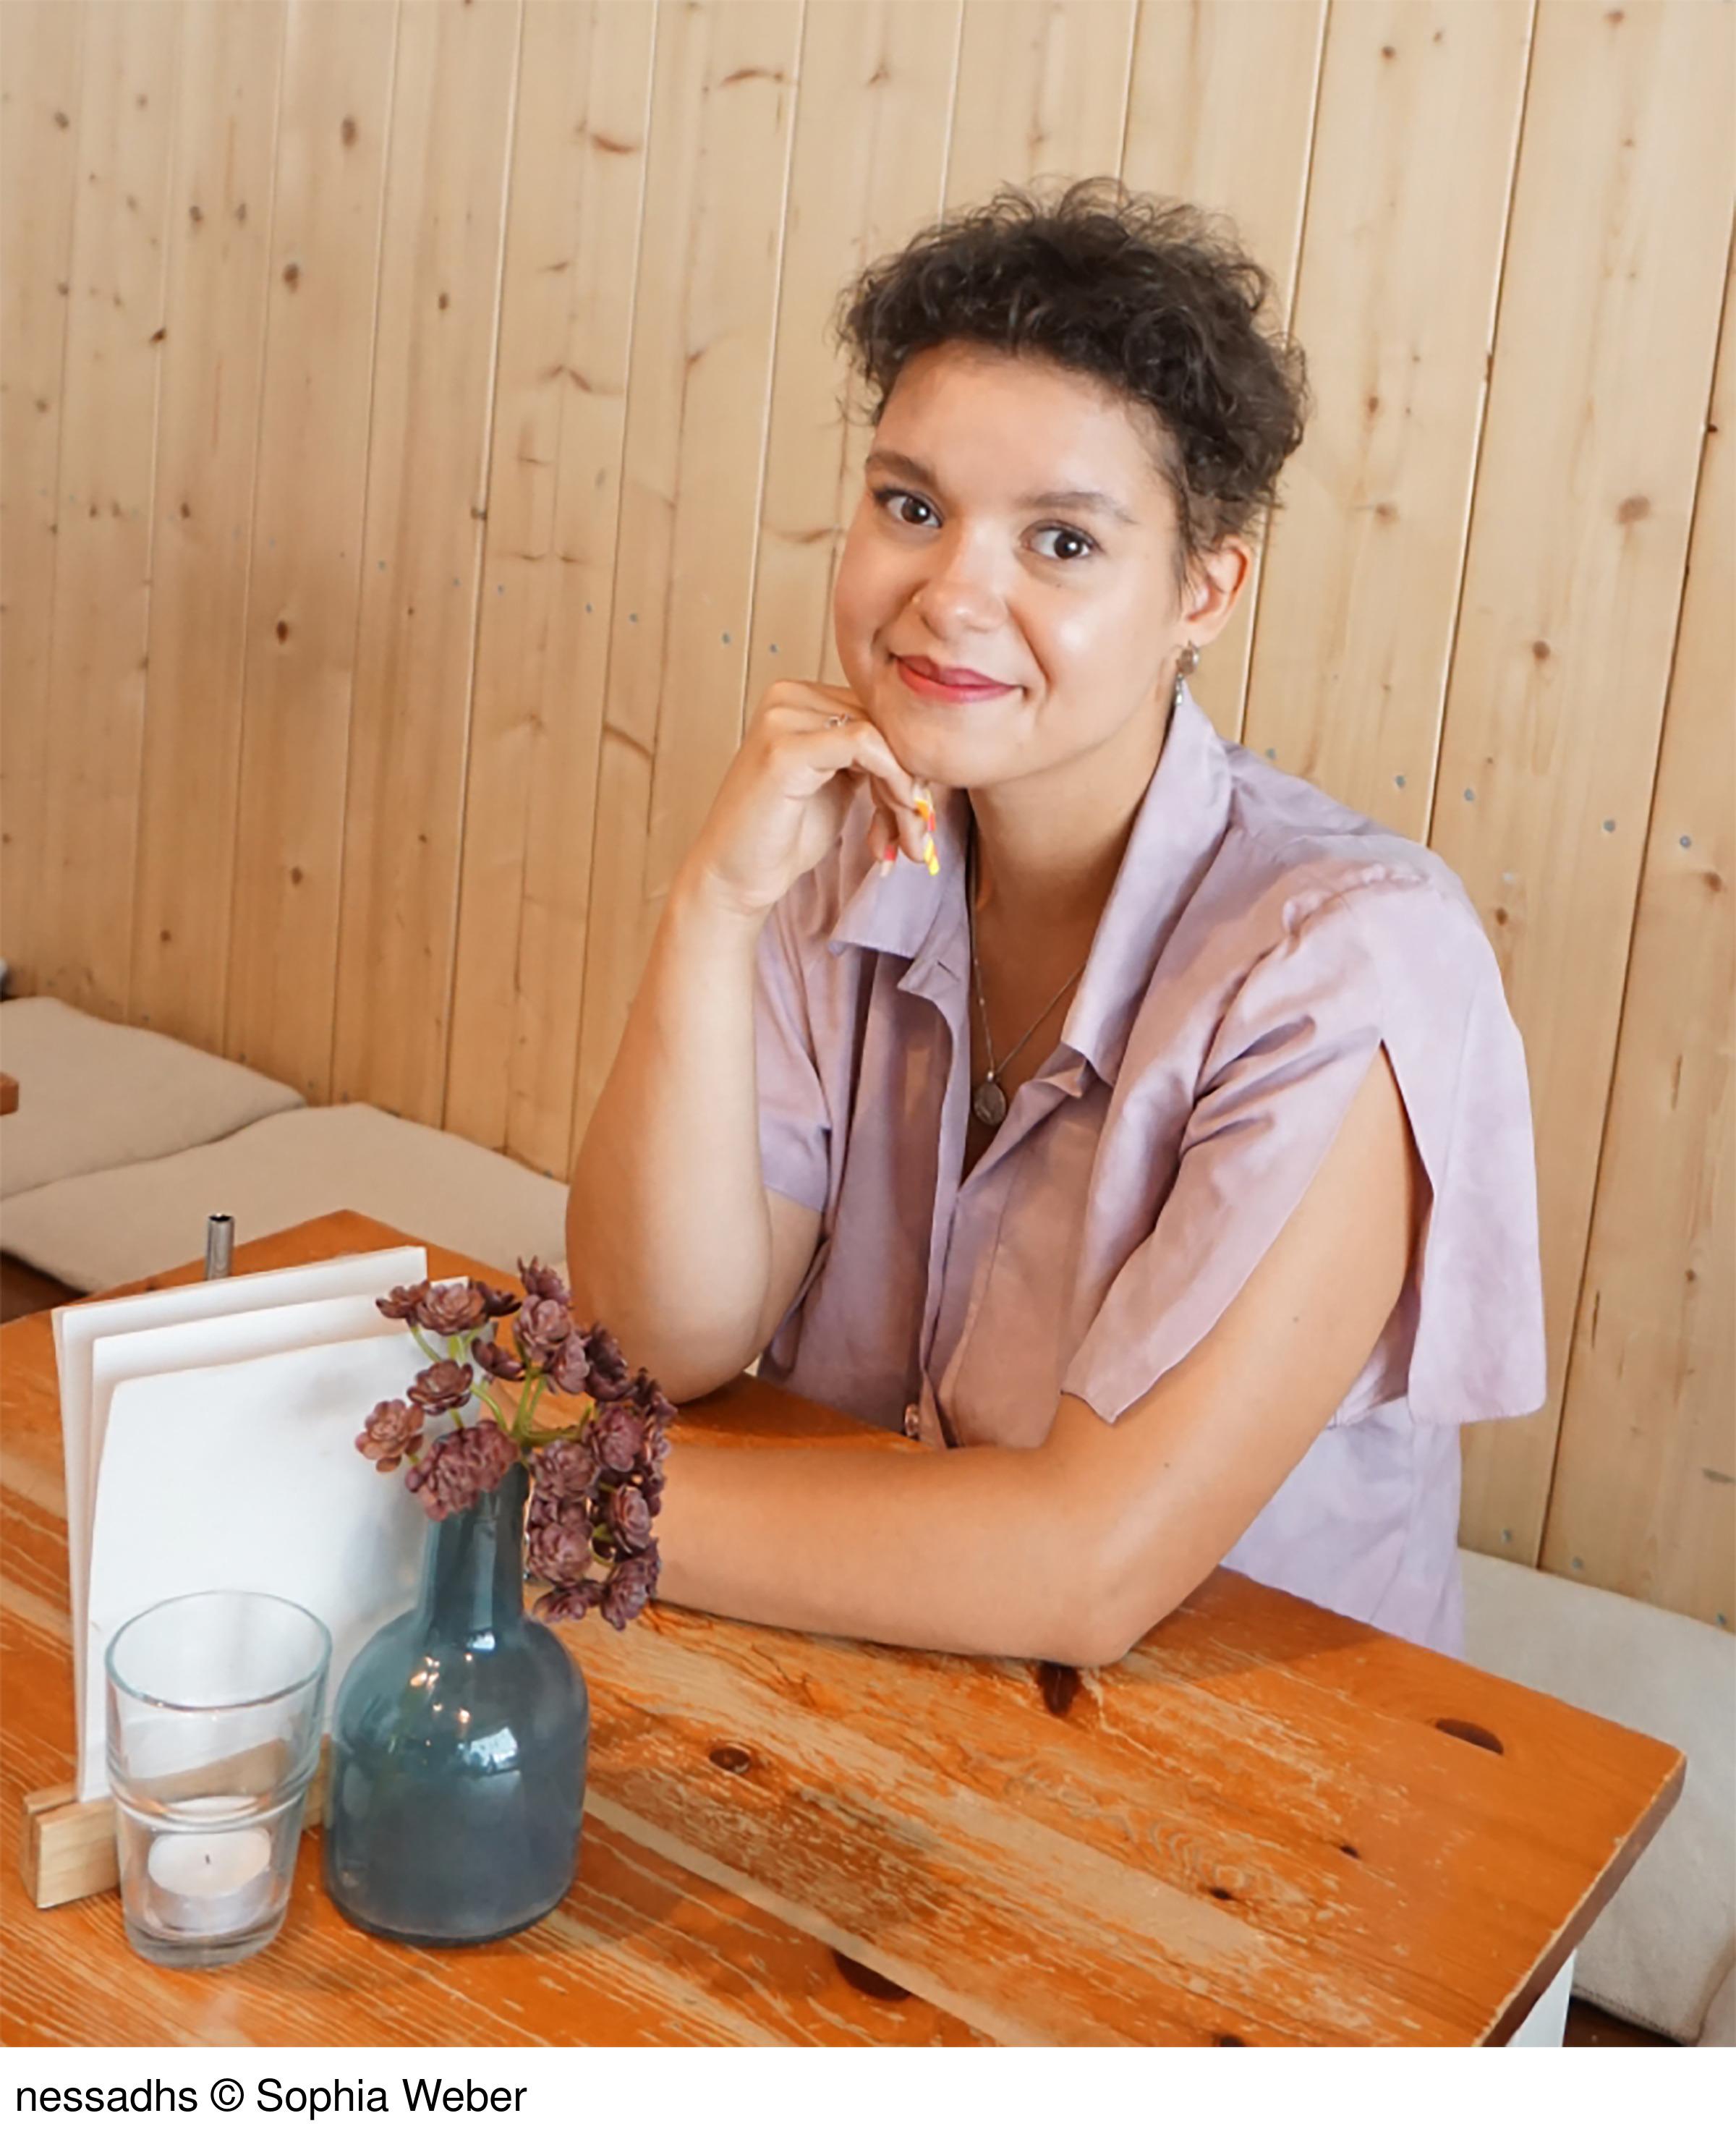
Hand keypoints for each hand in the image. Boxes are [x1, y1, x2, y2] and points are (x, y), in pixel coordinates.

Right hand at [679, 679, 933, 921]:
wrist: (735, 879)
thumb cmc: (783, 837)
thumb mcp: (838, 784)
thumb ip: (869, 757)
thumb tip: (924, 751)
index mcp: (799, 698)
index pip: (876, 712)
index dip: (908, 761)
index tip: (919, 811)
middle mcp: (787, 697)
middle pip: (881, 721)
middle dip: (911, 779)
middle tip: (918, 831)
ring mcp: (782, 718)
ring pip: (879, 733)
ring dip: (905, 789)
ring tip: (906, 837)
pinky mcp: (784, 749)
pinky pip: (864, 744)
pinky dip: (891, 780)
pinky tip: (893, 818)